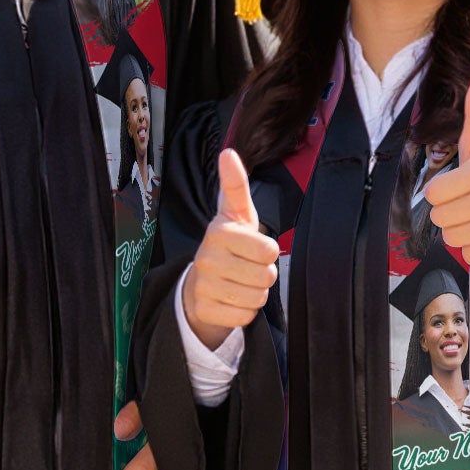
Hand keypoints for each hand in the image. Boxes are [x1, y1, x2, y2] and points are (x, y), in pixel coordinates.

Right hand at [181, 148, 278, 348]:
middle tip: (247, 267)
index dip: (268, 251)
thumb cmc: (229, 244)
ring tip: (239, 282)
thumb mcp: (236, 214)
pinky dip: (244, 311)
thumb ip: (236, 185)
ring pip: (257, 298)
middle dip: (264, 274)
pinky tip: (231, 300)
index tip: (253, 246)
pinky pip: (245, 316)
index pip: (268, 250)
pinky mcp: (204, 310)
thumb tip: (228, 152)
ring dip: (255, 293)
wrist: (200, 283)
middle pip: (266, 276)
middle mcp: (207, 258)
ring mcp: (203, 286)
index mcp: (219, 231)